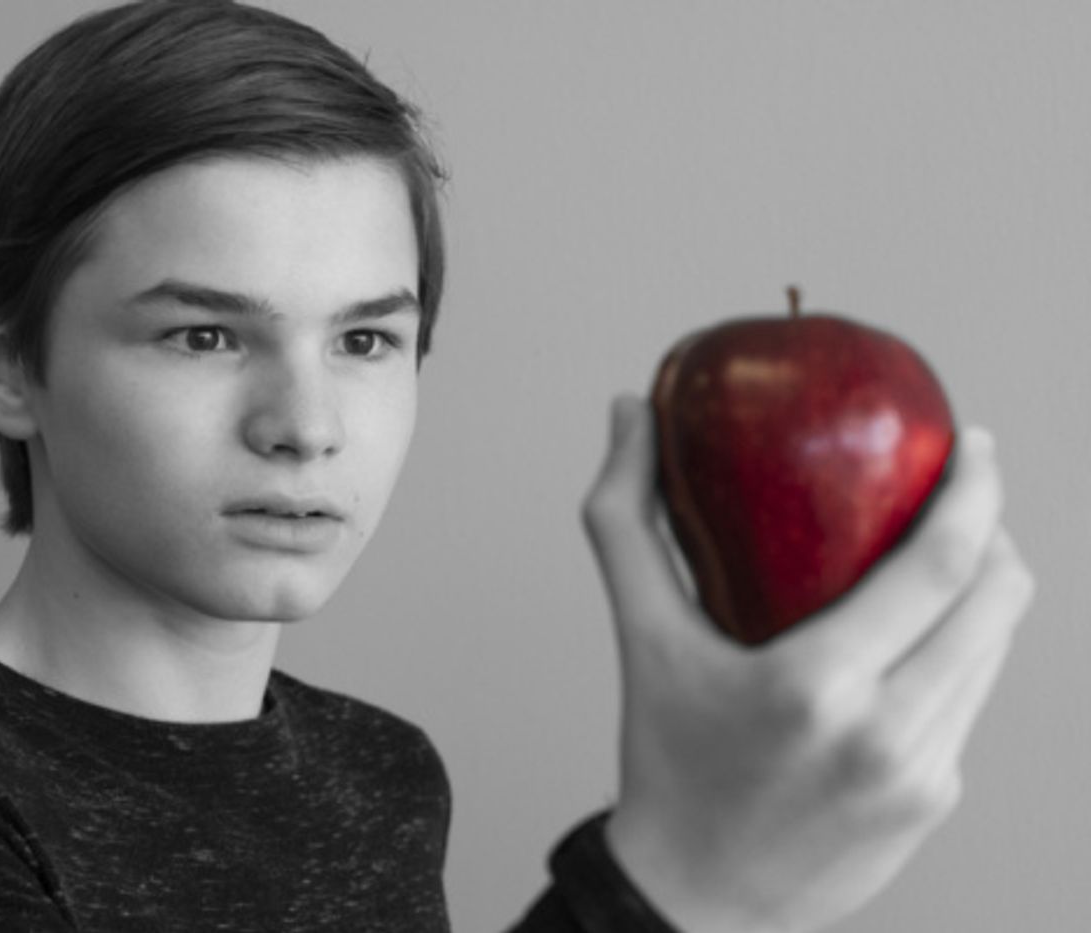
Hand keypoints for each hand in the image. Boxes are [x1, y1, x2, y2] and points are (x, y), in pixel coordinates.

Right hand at [581, 395, 1035, 932]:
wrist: (694, 896)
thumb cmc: (664, 760)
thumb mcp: (640, 639)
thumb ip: (627, 519)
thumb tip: (629, 411)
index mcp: (814, 687)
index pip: (938, 568)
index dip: (975, 492)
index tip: (974, 443)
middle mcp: (886, 734)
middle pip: (996, 603)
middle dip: (997, 530)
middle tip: (968, 487)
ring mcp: (922, 773)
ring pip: (996, 650)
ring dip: (985, 590)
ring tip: (945, 554)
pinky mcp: (936, 798)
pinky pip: (972, 698)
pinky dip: (960, 649)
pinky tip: (917, 634)